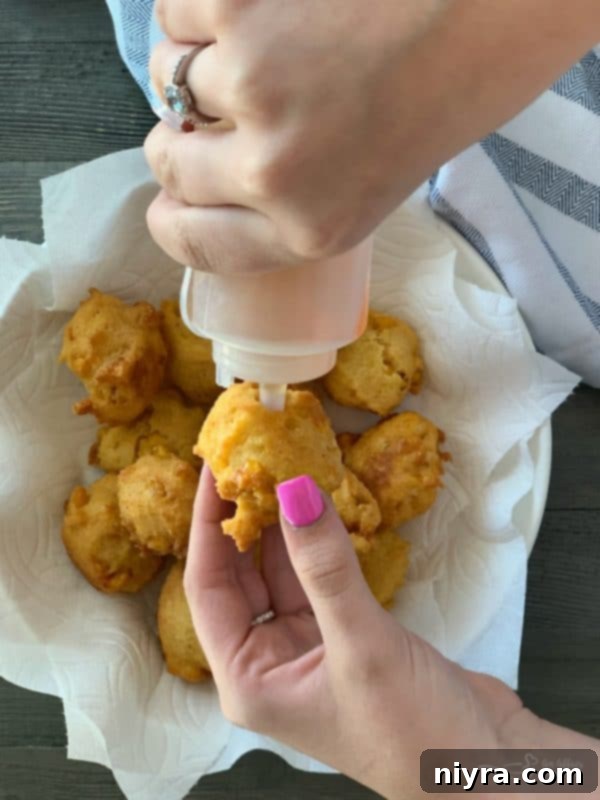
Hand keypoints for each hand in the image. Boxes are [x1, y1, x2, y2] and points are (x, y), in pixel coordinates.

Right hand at [144, 0, 598, 274]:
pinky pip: (177, 12)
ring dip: (202, 63)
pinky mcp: (232, 7)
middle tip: (223, 110)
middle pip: (167, 162)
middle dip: (183, 138)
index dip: (172, 218)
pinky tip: (269, 10)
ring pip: (167, 79)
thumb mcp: (365, 194)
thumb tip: (201, 188)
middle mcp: (273, 173)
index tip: (170, 200)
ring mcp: (249, 86)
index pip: (192, 242)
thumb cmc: (435, 95)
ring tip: (271, 47)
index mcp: (308, 230)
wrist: (482, 9)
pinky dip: (210, 9)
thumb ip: (282, 209)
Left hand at [184, 469, 525, 798]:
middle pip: (238, 578)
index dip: (208, 526)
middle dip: (241, 521)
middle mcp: (268, 665)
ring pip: (280, 575)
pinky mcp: (343, 637)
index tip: (216, 471)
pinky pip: (317, 579)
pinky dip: (317, 545)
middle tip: (246, 461)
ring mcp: (306, 650)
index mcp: (248, 681)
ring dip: (281, 528)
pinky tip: (317, 507)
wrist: (485, 769)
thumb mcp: (361, 644)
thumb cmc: (415, 731)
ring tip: (279, 471)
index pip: (207, 588)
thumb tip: (293, 490)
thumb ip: (325, 566)